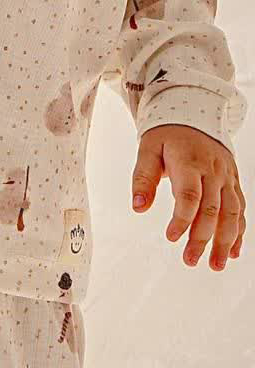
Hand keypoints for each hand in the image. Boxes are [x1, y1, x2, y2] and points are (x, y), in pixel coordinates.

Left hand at [131, 123, 245, 270]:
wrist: (194, 115)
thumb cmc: (167, 136)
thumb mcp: (148, 149)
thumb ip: (143, 177)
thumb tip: (138, 207)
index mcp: (189, 162)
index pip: (189, 195)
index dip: (182, 219)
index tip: (171, 237)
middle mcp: (213, 171)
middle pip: (212, 210)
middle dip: (202, 238)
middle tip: (189, 260)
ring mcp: (227, 178)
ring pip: (232, 214)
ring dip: (225, 242)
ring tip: (216, 265)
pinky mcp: (234, 183)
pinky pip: (240, 210)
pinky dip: (239, 232)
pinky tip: (233, 252)